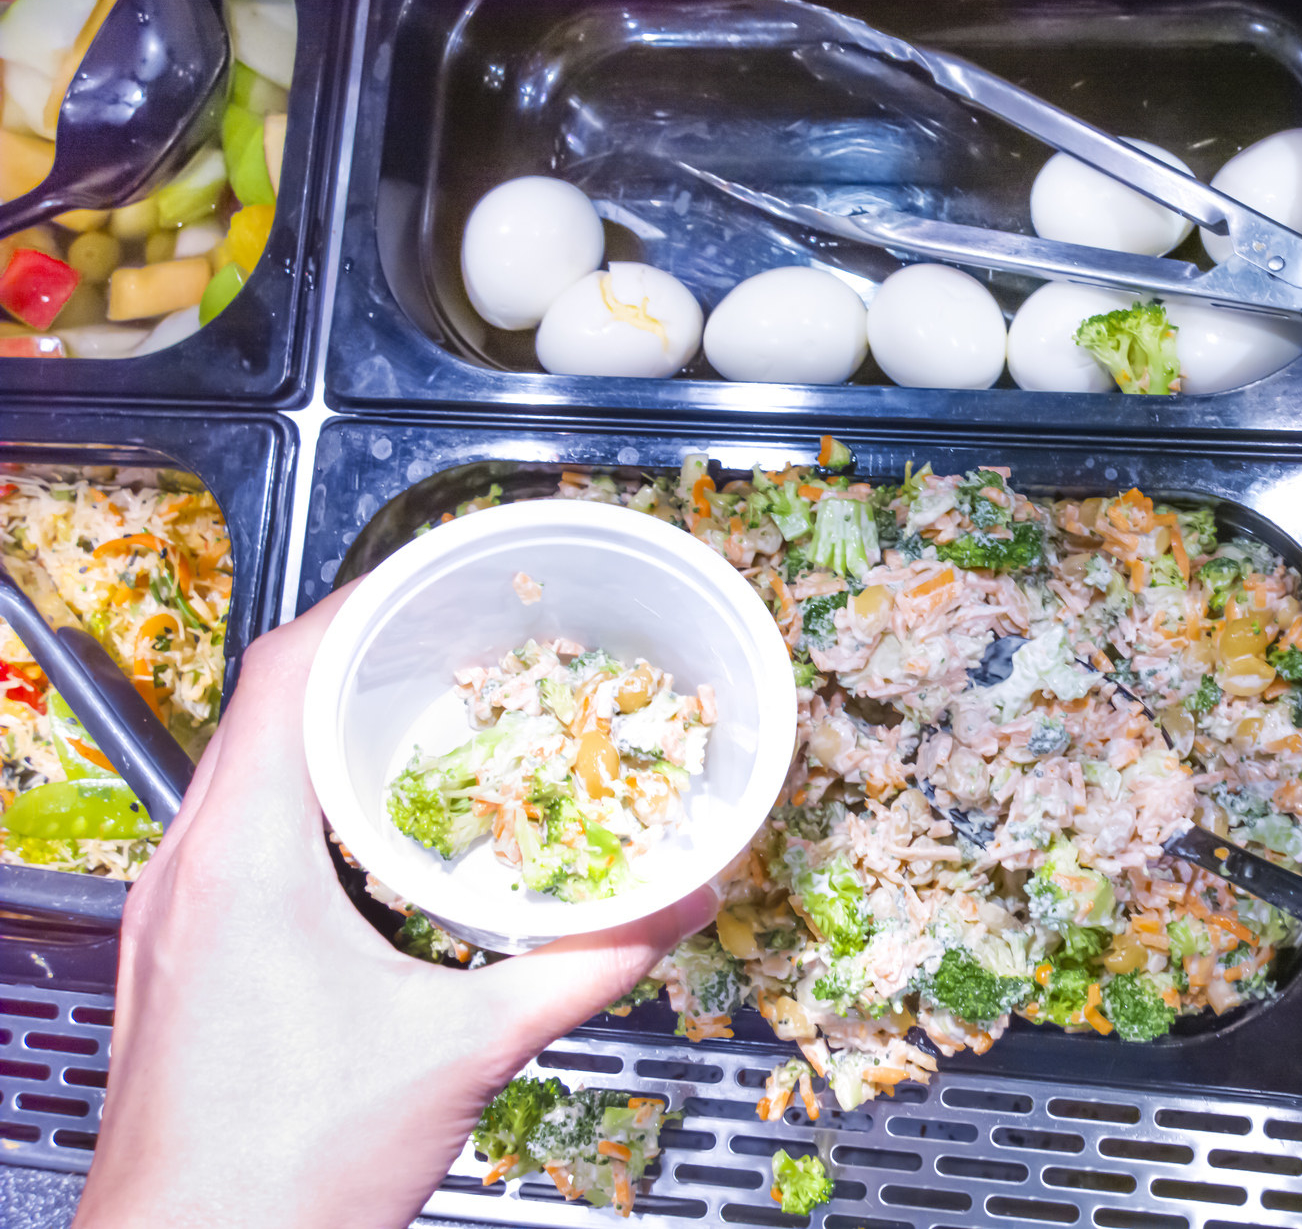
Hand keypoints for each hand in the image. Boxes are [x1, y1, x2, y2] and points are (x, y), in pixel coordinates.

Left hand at [75, 587, 715, 1228]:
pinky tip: (382, 854)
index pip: (284, 672)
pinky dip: (312, 815)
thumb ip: (585, 967)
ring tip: (432, 734)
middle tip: (459, 651)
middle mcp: (187, 873)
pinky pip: (239, 845)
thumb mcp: (465, 1051)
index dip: (363, 605)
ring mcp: (170, 921)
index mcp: (242, 859)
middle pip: (264, 713)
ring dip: (334, 742)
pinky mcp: (178, 967)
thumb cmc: (284, 1168)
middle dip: (365, 668)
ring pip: (245, 780)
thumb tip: (685, 904)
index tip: (436, 579)